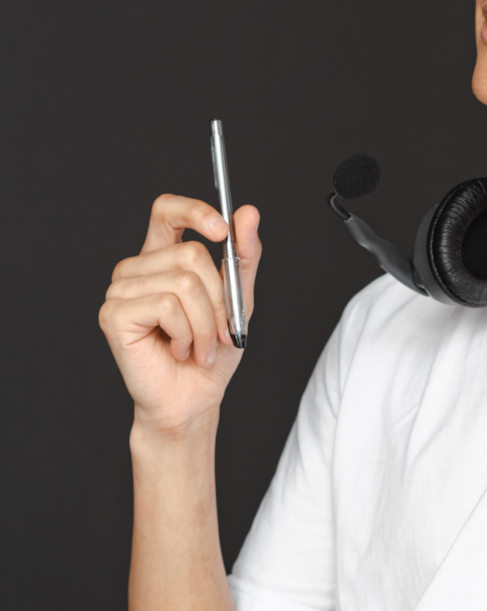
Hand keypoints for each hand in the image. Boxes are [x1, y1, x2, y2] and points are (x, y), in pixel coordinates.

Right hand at [99, 194, 260, 436]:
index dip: (194, 211)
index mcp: (161, 258)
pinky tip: (178, 350)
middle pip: (191, 254)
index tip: (223, 230)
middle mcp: (136, 269)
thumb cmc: (211, 353)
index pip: (167, 211)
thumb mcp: (238, 301)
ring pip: (184, 283)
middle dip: (219, 299)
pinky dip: (186, 334)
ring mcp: (120, 290)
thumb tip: (248, 212)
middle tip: (220, 332)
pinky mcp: (114, 314)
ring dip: (206, 324)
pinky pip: (167, 306)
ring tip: (200, 346)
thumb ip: (243, 257)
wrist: (192, 400)